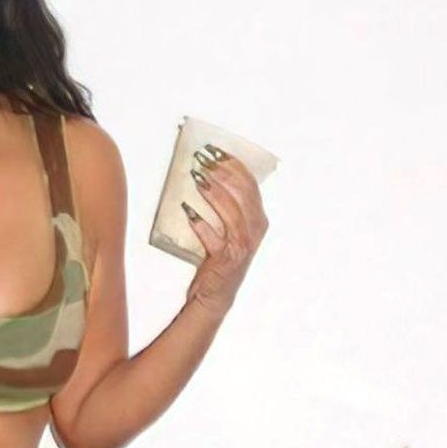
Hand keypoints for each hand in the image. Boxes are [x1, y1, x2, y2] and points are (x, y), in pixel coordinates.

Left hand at [184, 144, 268, 315]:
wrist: (216, 296)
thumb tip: (212, 174)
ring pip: (230, 212)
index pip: (250, 185)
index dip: (234, 166)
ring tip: (197, 178)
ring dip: (213, 193)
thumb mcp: (232, 230)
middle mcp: (254, 231)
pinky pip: (213, 237)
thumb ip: (229, 207)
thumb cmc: (221, 259)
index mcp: (258, 220)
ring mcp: (241, 246)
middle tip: (204, 160)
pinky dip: (200, 224)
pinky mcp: (225, 259)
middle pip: (242, 194)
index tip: (217, 151)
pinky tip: (188, 211)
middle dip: (223, 174)